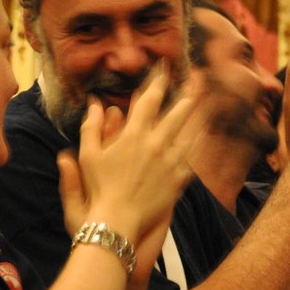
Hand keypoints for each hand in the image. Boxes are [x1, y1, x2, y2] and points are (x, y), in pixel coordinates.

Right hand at [58, 66, 204, 245]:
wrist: (117, 221)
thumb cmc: (98, 189)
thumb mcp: (88, 156)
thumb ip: (92, 127)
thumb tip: (94, 103)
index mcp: (133, 135)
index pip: (149, 100)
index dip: (157, 81)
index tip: (163, 68)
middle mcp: (155, 144)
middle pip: (176, 112)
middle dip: (185, 92)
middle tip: (194, 79)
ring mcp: (169, 162)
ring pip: (188, 132)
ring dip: (195, 114)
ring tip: (201, 101)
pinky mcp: (177, 180)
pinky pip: (190, 156)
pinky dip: (195, 142)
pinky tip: (198, 136)